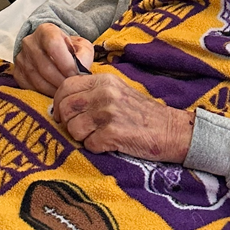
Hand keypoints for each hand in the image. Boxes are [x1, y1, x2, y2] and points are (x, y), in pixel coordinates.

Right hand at [13, 23, 93, 95]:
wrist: (49, 49)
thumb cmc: (68, 48)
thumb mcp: (80, 45)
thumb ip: (84, 55)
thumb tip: (81, 70)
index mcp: (45, 31)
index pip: (53, 45)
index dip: (66, 63)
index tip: (76, 74)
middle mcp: (29, 43)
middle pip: (46, 67)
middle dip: (62, 81)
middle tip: (73, 88)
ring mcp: (21, 58)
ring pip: (38, 80)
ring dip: (54, 90)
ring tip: (65, 91)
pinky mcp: (17, 73)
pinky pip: (30, 88)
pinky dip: (44, 94)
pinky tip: (54, 92)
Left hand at [53, 73, 193, 162]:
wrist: (170, 130)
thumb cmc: (141, 113)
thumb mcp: (117, 91)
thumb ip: (93, 92)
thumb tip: (63, 102)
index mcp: (104, 80)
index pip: (66, 86)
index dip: (59, 102)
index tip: (63, 114)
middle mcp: (104, 93)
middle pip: (65, 107)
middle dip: (67, 122)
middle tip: (80, 129)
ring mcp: (108, 113)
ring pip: (73, 128)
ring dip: (82, 137)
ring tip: (99, 136)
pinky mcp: (113, 133)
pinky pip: (89, 144)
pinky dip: (96, 148)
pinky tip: (109, 143)